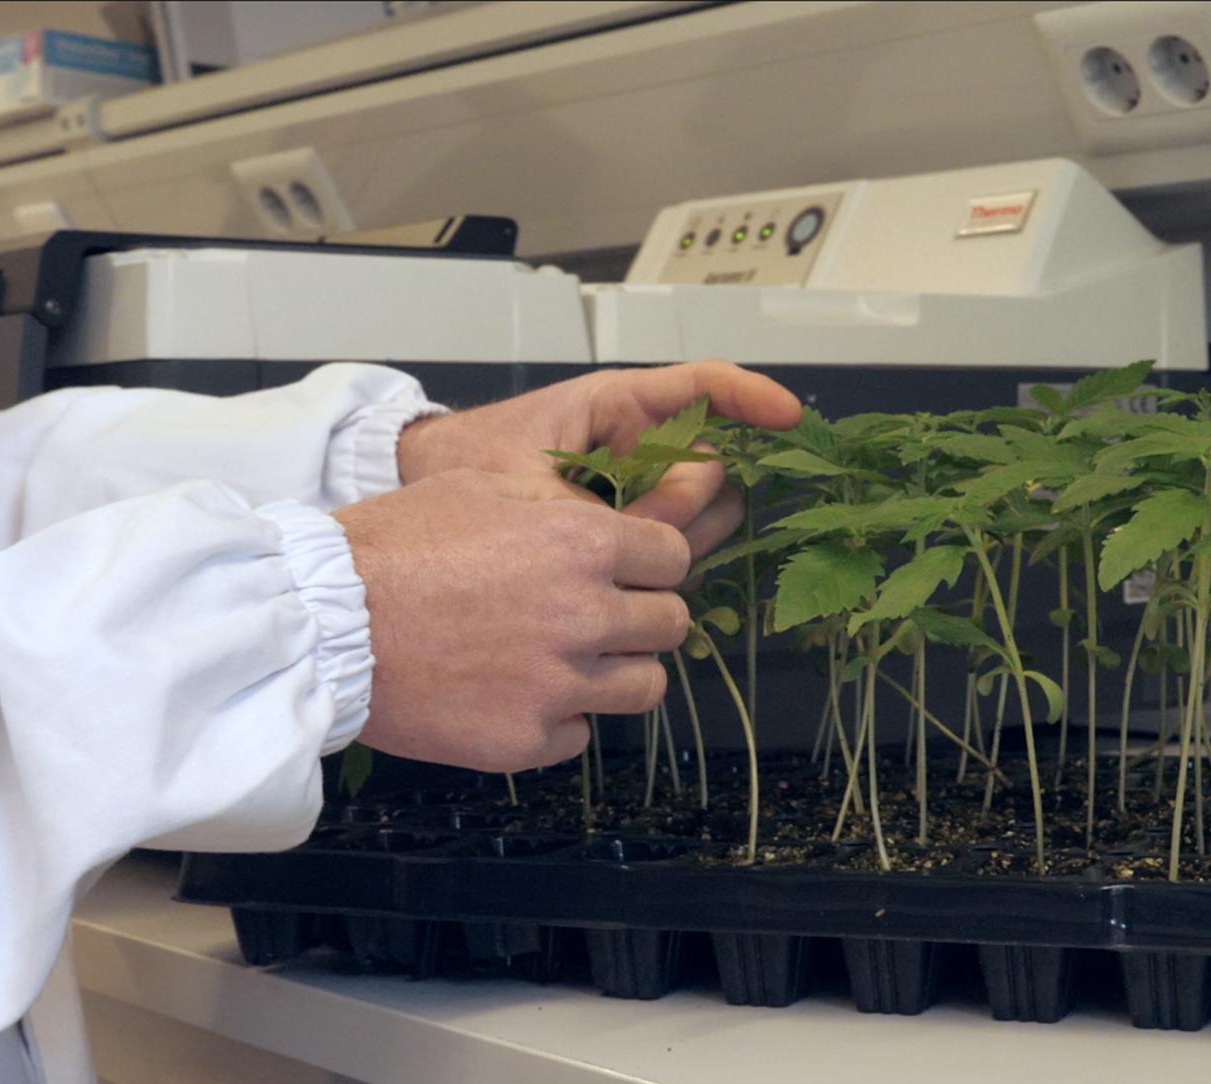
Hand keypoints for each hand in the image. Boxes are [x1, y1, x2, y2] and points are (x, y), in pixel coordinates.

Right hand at [334, 469, 691, 770]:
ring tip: (572, 662)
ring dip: (619, 674)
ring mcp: (560, 684)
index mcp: (583, 543)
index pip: (675, 557)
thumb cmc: (391, 545)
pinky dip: (560, 720)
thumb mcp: (479, 489)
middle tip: (603, 618)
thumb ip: (555, 507)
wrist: (321, 623)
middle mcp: (587, 615)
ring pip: (646, 688)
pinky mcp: (527, 739)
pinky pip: (580, 735)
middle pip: (672, 625)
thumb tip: (602, 526)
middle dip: (645, 617)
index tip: (632, 570)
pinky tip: (520, 697)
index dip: (654, 563)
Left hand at [395, 360, 802, 558]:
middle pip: (711, 468)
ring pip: (703, 514)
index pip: (704, 386)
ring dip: (678, 535)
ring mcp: (643, 492)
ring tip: (615, 545)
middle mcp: (642, 447)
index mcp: (619, 406)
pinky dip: (663, 562)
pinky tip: (625, 570)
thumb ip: (603, 504)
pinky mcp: (633, 532)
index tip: (789, 416)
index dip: (750, 397)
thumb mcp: (531, 479)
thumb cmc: (469, 463)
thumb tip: (674, 520)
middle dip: (689, 500)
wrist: (421, 496)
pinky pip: (676, 546)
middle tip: (638, 521)